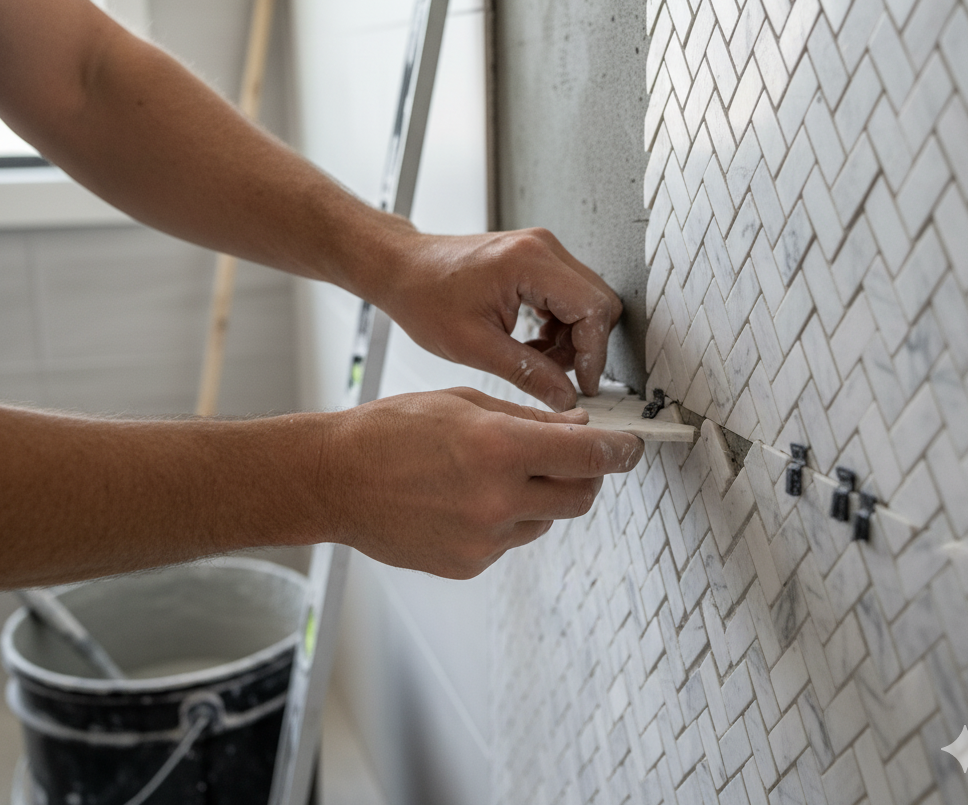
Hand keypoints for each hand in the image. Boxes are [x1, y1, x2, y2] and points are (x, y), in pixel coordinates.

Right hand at [327, 388, 642, 577]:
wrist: (336, 480)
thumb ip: (528, 419)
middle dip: (585, 474)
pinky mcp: (470, 564)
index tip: (631, 446)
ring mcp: (484, 539)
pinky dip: (507, 518)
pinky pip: (511, 539)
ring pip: (546, 518)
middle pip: (580, 496)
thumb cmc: (391, 431)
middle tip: (573, 455)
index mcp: (499, 448)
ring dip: (541, 495)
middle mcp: (498, 499)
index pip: (589, 454)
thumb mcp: (465, 403)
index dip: (620, 450)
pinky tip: (468, 497)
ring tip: (496, 472)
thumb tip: (577, 427)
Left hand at [379, 228, 623, 410]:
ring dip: (571, 337)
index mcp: (529, 262)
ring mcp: (540, 249)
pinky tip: (531, 343)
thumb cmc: (424, 297)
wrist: (402, 269)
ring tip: (535, 360)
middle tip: (556, 375)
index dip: (593, 354)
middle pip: (598, 302)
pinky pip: (568, 294)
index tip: (583, 384)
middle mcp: (542, 247)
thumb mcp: (474, 346)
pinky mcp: (535, 258)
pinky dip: (559, 324)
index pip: (593, 309)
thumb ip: (527, 373)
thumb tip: (565, 397)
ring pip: (586, 300)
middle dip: (584, 346)